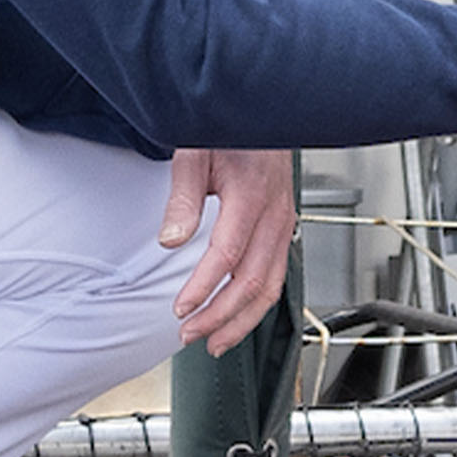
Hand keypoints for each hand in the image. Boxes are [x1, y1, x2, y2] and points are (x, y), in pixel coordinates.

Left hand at [161, 146, 298, 354]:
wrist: (264, 114)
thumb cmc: (230, 129)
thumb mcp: (195, 154)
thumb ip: (184, 199)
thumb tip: (171, 240)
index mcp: (252, 196)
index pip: (228, 255)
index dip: (203, 287)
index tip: (180, 308)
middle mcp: (275, 215)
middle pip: (252, 281)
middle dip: (221, 316)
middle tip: (189, 334)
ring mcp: (284, 224)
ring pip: (270, 286)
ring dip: (242, 320)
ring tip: (214, 343)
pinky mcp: (284, 229)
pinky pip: (276, 276)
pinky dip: (257, 304)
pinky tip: (238, 318)